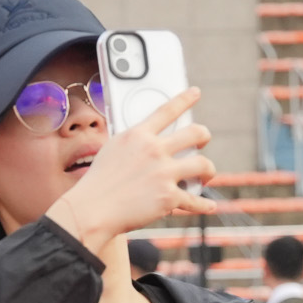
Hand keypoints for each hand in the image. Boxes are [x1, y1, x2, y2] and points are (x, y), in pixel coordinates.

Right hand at [45, 86, 217, 247]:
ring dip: (209, 170)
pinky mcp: (168, 197)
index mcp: (138, 135)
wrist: (92, 210)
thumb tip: (148, 143)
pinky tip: (209, 205)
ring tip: (206, 175)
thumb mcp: (112, 150)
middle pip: (195, 132)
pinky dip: (204, 205)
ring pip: (203, 164)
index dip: (184, 99)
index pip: (167, 110)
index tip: (195, 92)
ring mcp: (163, 173)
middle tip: (202, 142)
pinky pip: (195, 200)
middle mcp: (154, 150)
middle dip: (203, 136)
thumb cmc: (98, 183)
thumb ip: (133, 143)